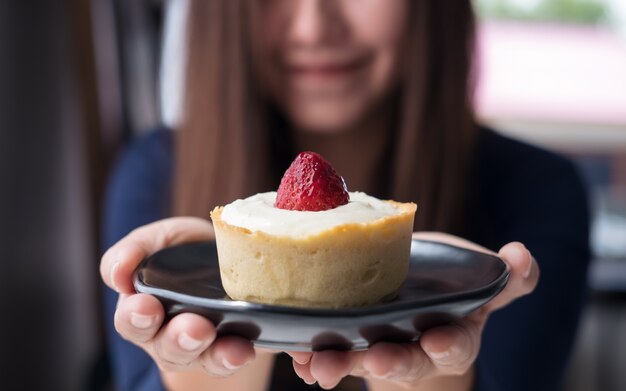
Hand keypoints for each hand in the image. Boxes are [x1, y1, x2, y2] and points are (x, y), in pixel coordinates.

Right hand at [100, 217, 256, 376]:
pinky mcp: (227, 350)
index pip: (130, 320)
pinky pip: (226, 362)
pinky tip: (243, 350)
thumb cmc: (186, 249)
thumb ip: (136, 248)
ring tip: (214, 333)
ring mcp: (197, 347)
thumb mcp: (161, 238)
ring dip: (205, 348)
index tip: (146, 305)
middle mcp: (166, 335)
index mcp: (142, 308)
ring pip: (195, 357)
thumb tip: (118, 273)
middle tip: (194, 326)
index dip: (135, 316)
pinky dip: (233, 357)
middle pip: (164, 347)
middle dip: (176, 338)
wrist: (234, 256)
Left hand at [287, 232, 539, 389]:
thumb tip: (523, 255)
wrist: (411, 294)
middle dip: (392, 362)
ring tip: (319, 364)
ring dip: (340, 363)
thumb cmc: (448, 286)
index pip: (456, 344)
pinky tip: (298, 355)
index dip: (449, 344)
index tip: (438, 339)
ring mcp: (379, 350)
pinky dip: (313, 358)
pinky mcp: (348, 346)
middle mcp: (416, 350)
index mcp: (453, 334)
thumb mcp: (479, 280)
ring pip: (361, 361)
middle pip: (406, 361)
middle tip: (375, 358)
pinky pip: (330, 355)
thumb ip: (506, 276)